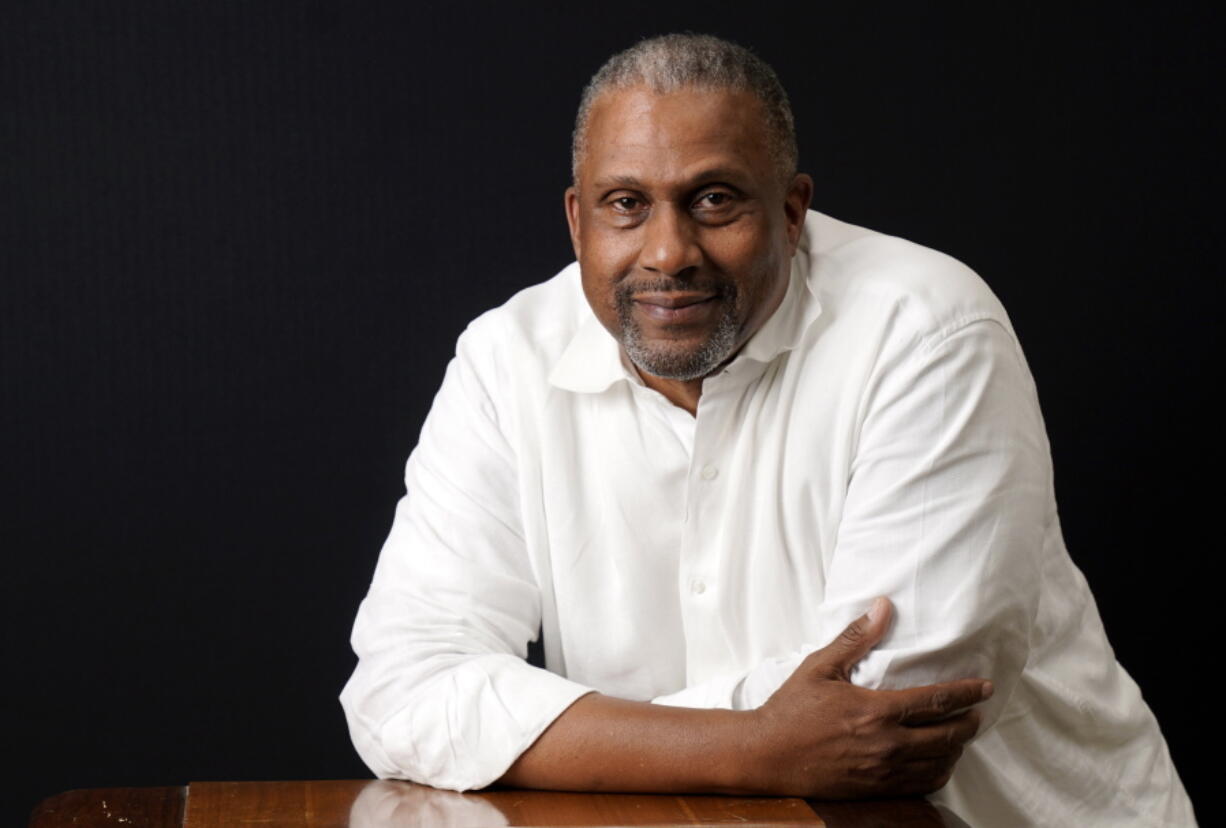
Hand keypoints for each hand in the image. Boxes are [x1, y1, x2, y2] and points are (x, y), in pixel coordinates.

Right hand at [744, 597, 991, 798]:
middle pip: (947, 736)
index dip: (966, 693)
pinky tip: (937, 762)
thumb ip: (855, 638)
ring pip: (939, 763)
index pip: (936, 701)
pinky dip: (938, 772)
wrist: (767, 755)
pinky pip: (922, 785)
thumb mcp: (820, 667)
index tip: (984, 687)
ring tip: (960, 735)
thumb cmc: (791, 709)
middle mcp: (886, 744)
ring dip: (956, 749)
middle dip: (969, 723)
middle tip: (978, 712)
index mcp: (876, 711)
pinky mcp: (876, 789)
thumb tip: (882, 607)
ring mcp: (883, 771)